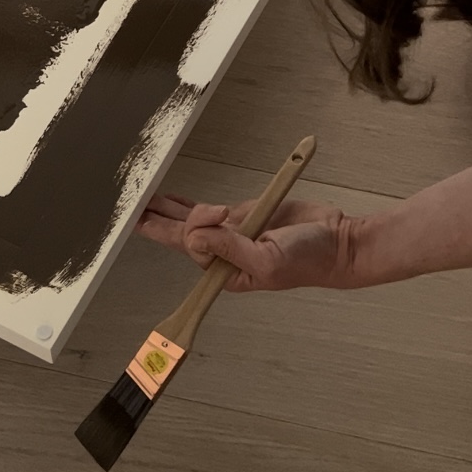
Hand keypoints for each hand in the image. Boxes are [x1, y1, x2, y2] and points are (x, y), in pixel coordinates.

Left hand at [137, 194, 359, 291]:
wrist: (337, 241)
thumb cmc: (311, 260)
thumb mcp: (268, 260)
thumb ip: (231, 248)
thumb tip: (196, 237)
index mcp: (227, 271)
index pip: (193, 249)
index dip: (184, 231)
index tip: (178, 218)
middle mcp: (225, 254)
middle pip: (183, 236)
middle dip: (158, 222)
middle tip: (133, 210)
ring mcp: (232, 233)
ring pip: (193, 220)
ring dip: (171, 209)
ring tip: (148, 199)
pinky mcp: (243, 217)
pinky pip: (210, 210)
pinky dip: (190, 204)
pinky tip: (170, 200)